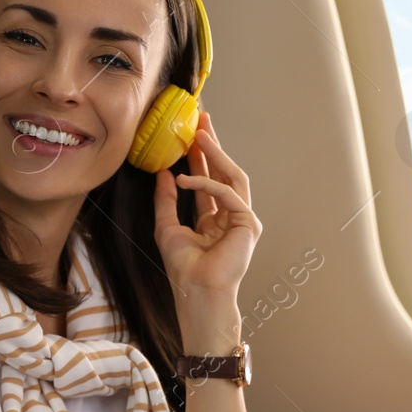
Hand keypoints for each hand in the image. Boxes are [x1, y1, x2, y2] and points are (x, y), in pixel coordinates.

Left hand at [154, 111, 261, 296]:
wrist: (196, 291)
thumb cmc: (184, 269)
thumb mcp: (167, 226)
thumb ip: (166, 199)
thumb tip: (163, 172)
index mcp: (216, 220)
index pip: (210, 180)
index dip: (202, 157)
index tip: (192, 134)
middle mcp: (232, 217)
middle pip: (224, 173)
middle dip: (213, 146)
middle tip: (202, 120)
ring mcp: (243, 220)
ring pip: (232, 177)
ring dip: (216, 154)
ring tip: (200, 135)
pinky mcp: (249, 224)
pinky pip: (228, 194)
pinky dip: (207, 184)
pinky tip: (185, 179)